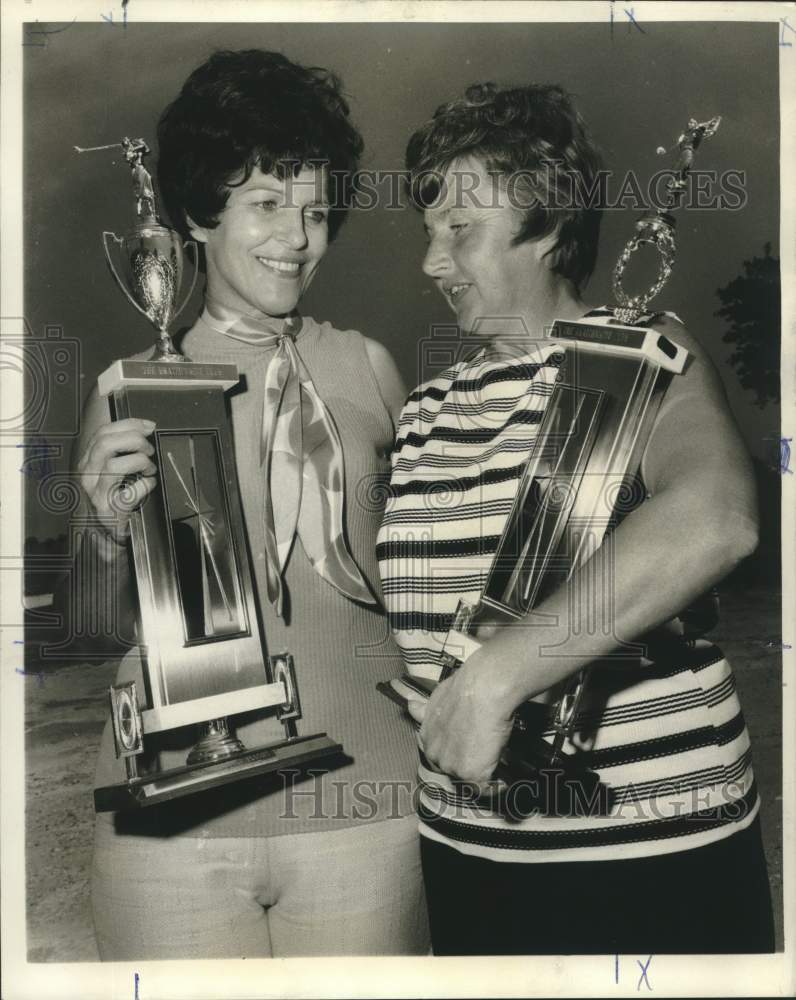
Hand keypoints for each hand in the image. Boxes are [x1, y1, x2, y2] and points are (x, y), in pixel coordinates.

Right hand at [76, 418, 156, 544]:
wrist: (108, 532)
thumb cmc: (114, 497)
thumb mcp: (113, 470)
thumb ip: (122, 449)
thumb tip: (146, 427)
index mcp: (89, 461)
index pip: (103, 433)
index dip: (129, 425)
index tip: (148, 426)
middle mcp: (88, 475)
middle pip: (105, 444)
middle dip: (134, 441)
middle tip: (149, 450)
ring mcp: (97, 494)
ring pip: (114, 465)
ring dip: (140, 462)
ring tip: (149, 469)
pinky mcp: (110, 511)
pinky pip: (129, 492)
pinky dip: (145, 485)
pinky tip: (149, 484)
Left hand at [406, 645, 516, 785]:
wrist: (482, 690)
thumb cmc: (464, 689)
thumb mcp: (436, 699)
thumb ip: (424, 711)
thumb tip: (411, 705)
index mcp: (427, 738)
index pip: (439, 756)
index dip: (456, 754)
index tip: (469, 751)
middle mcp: (435, 756)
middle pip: (453, 770)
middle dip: (468, 765)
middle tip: (485, 755)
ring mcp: (452, 767)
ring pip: (469, 780)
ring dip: (482, 774)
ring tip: (496, 763)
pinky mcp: (472, 775)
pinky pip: (487, 789)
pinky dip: (497, 786)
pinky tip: (503, 780)